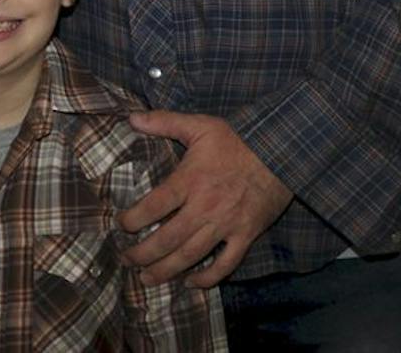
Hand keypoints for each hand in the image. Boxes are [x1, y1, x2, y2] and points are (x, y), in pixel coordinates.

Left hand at [119, 110, 292, 288]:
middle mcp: (204, 206)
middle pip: (167, 238)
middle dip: (143, 254)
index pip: (154, 206)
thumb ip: (163, 121)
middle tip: (126, 260)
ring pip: (191, 256)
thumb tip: (131, 117)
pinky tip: (191, 283)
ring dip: (166, 271)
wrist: (280, 152)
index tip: (120, 226)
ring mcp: (226, 224)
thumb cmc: (237, 139)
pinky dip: (208, 278)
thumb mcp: (199, 124)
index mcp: (190, 180)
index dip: (133, 220)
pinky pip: (225, 264)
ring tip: (147, 279)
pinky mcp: (245, 236)